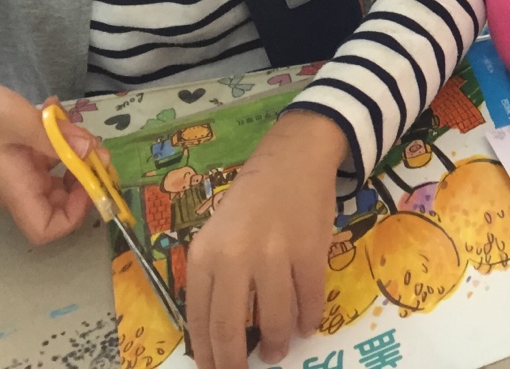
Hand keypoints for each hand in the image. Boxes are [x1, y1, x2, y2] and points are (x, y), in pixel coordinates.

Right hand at [0, 81, 96, 244]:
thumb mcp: (18, 121)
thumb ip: (56, 137)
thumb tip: (91, 151)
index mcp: (16, 190)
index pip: (46, 229)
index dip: (75, 214)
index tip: (90, 182)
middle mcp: (17, 188)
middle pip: (59, 203)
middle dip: (84, 177)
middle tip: (95, 147)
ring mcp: (16, 173)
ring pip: (56, 176)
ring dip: (74, 153)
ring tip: (74, 124)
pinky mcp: (14, 157)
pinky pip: (44, 157)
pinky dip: (57, 139)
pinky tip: (55, 111)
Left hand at [185, 110, 346, 368]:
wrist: (293, 159)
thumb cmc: (251, 201)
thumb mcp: (217, 235)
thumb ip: (215, 278)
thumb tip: (218, 333)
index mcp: (205, 255)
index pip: (200, 319)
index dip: (208, 354)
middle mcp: (234, 257)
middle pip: (231, 327)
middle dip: (236, 362)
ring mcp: (274, 255)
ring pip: (274, 319)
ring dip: (277, 343)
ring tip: (278, 351)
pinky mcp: (309, 252)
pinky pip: (308, 299)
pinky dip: (308, 319)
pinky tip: (307, 325)